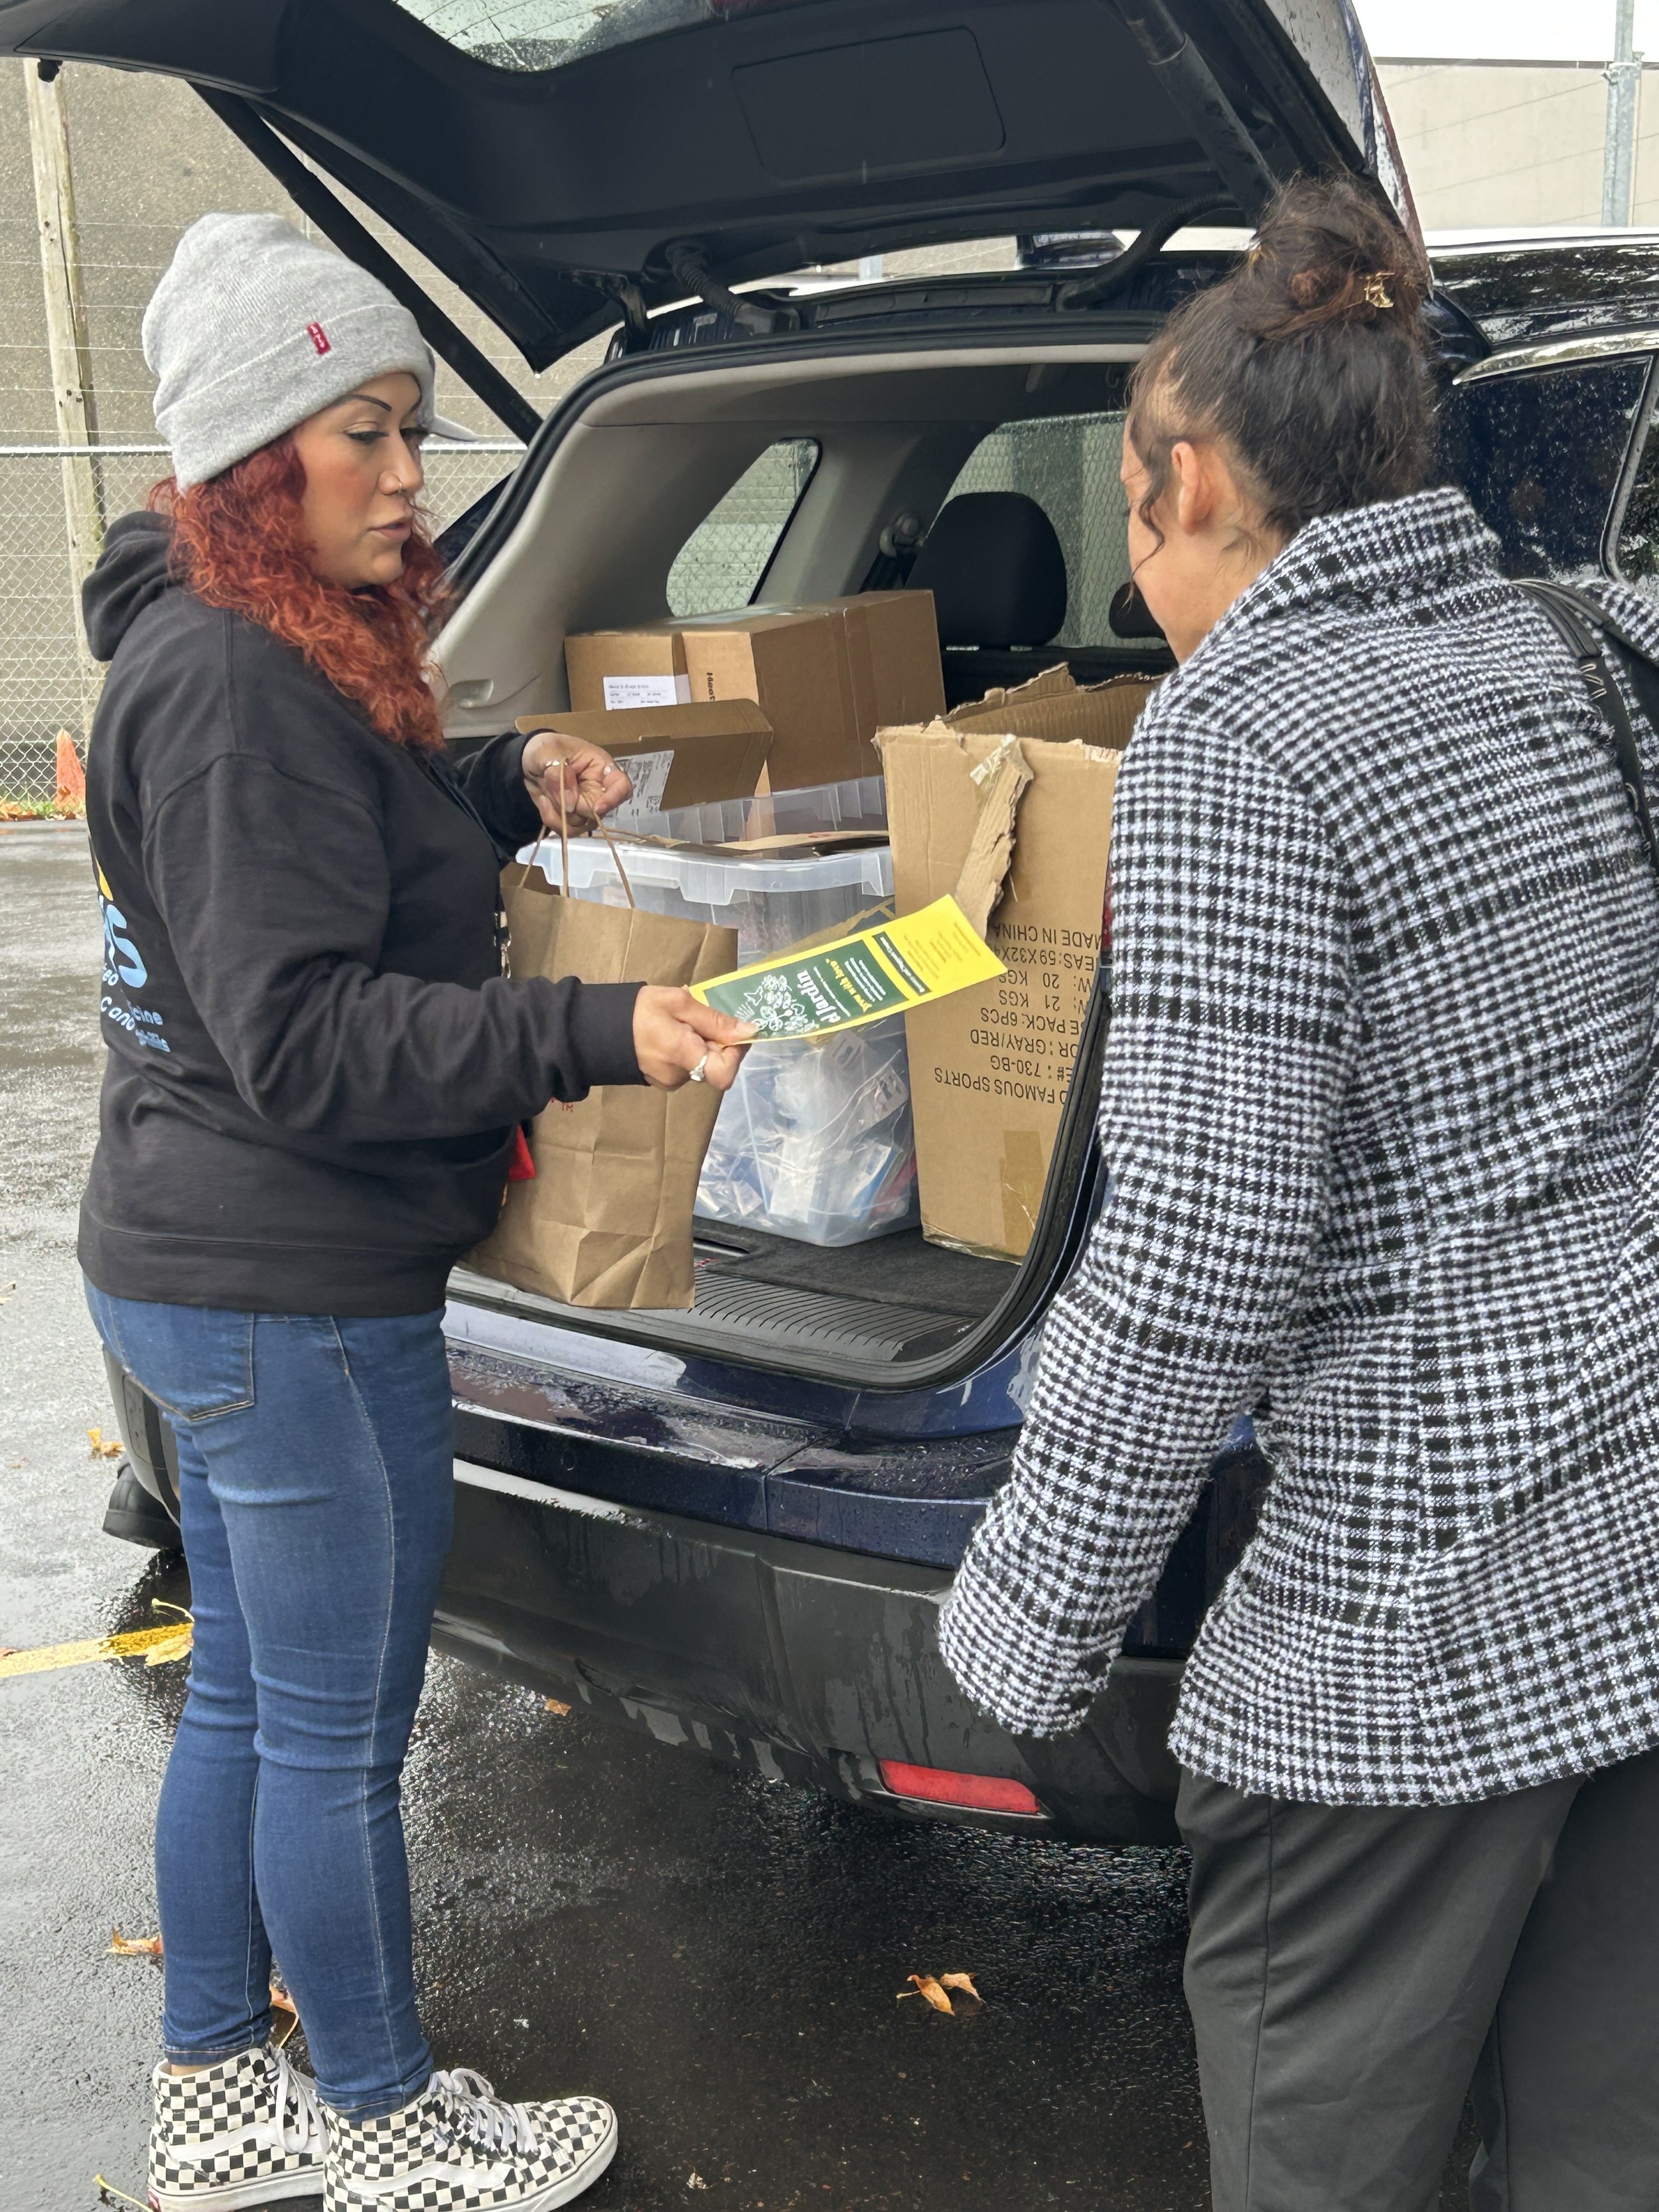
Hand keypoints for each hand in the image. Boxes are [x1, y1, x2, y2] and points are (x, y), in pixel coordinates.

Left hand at [520, 731, 631, 832]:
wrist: (527, 760)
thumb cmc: (544, 748)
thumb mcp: (547, 751)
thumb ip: (558, 772)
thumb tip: (570, 802)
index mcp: (600, 766)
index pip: (621, 785)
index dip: (614, 798)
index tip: (597, 807)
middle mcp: (598, 788)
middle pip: (600, 811)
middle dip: (577, 809)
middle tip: (556, 794)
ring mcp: (586, 804)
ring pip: (583, 824)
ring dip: (561, 816)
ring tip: (545, 798)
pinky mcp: (572, 815)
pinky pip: (568, 829)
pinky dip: (553, 821)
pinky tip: (544, 803)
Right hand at [632, 987, 755, 1091]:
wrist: (598, 1027)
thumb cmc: (639, 1010)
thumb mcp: (679, 1002)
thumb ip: (715, 1020)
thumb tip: (750, 1031)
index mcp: (683, 1056)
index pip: (725, 1073)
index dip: (735, 1053)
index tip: (730, 1031)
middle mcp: (679, 1076)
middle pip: (714, 1065)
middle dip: (714, 1041)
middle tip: (697, 1018)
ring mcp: (670, 1081)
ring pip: (700, 1064)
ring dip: (699, 1044)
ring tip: (679, 1023)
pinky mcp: (662, 1081)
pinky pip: (685, 1066)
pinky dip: (685, 1050)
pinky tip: (670, 1033)